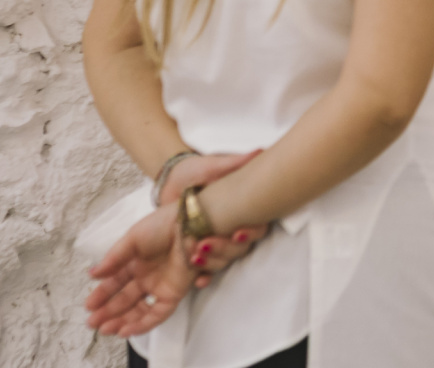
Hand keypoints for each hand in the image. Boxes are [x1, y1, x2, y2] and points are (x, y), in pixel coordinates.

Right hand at [86, 204, 194, 337]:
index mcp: (136, 261)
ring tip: (105, 329)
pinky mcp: (174, 294)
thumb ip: (114, 259)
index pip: (115, 283)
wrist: (191, 225)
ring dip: (122, 321)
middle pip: (125, 299)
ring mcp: (160, 286)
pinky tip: (125, 331)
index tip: (88, 306)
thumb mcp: (132, 238)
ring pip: (139, 310)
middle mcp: (147, 276)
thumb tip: (93, 274)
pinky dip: (142, 324)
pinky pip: (158, 314)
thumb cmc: (163, 226)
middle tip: (92, 323)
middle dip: (108, 312)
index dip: (102, 295)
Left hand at [158, 151, 269, 286]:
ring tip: (194, 257)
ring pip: (223, 261)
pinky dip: (203, 277)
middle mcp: (232, 228)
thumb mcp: (213, 165)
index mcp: (240, 209)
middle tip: (204, 243)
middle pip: (239, 248)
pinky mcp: (199, 251)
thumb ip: (233, 164)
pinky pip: (206, 270)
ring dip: (212, 262)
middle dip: (223, 249)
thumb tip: (260, 152)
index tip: (237, 231)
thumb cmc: (198, 170)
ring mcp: (216, 241)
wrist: (173, 180)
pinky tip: (198, 280)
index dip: (250, 232)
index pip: (256, 226)